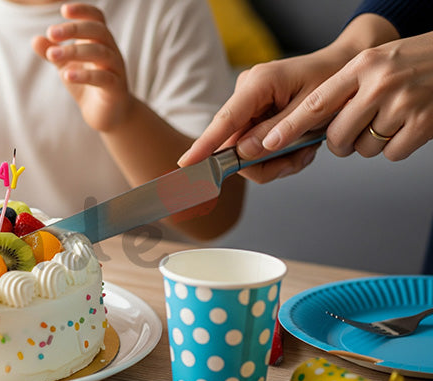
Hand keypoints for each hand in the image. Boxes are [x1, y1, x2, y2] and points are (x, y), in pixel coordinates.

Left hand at [31, 3, 131, 131]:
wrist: (107, 114)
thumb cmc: (87, 84)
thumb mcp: (66, 67)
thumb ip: (53, 53)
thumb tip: (35, 39)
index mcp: (99, 42)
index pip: (96, 18)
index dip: (83, 11)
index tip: (63, 9)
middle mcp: (111, 51)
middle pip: (99, 31)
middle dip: (74, 29)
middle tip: (51, 32)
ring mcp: (116, 69)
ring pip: (100, 53)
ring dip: (74, 51)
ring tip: (52, 55)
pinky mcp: (116, 89)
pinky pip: (103, 78)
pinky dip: (85, 75)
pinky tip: (66, 76)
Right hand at [178, 50, 343, 182]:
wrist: (344, 66)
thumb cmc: (333, 81)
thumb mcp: (311, 109)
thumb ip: (278, 131)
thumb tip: (243, 153)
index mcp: (259, 83)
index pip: (226, 120)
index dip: (205, 146)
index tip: (186, 164)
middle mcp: (246, 92)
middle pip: (235, 144)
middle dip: (265, 162)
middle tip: (299, 160)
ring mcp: (248, 104)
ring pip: (246, 150)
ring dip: (276, 160)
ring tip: (305, 150)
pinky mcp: (253, 114)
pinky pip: (254, 145)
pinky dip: (278, 153)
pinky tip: (299, 146)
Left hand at [261, 32, 432, 162]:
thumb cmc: (409, 63)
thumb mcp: (372, 64)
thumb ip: (342, 89)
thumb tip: (299, 127)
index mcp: (362, 66)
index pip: (317, 103)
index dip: (290, 127)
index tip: (268, 142)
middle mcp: (381, 84)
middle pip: (338, 135)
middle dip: (340, 142)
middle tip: (352, 131)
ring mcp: (403, 104)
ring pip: (364, 148)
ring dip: (370, 143)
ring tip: (387, 120)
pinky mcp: (423, 124)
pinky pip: (391, 154)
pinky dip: (395, 147)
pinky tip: (405, 127)